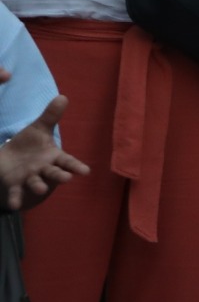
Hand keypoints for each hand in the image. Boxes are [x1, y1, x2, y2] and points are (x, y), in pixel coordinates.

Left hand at [0, 94, 85, 210]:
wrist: (11, 160)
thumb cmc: (30, 145)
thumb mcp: (39, 129)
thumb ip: (51, 116)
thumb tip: (63, 96)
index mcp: (53, 157)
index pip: (67, 161)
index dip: (75, 166)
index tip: (85, 171)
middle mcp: (44, 170)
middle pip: (54, 173)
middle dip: (59, 176)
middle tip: (66, 179)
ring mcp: (31, 179)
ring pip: (36, 183)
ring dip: (38, 186)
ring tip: (40, 189)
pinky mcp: (16, 185)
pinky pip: (16, 193)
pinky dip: (15, 199)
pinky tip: (13, 206)